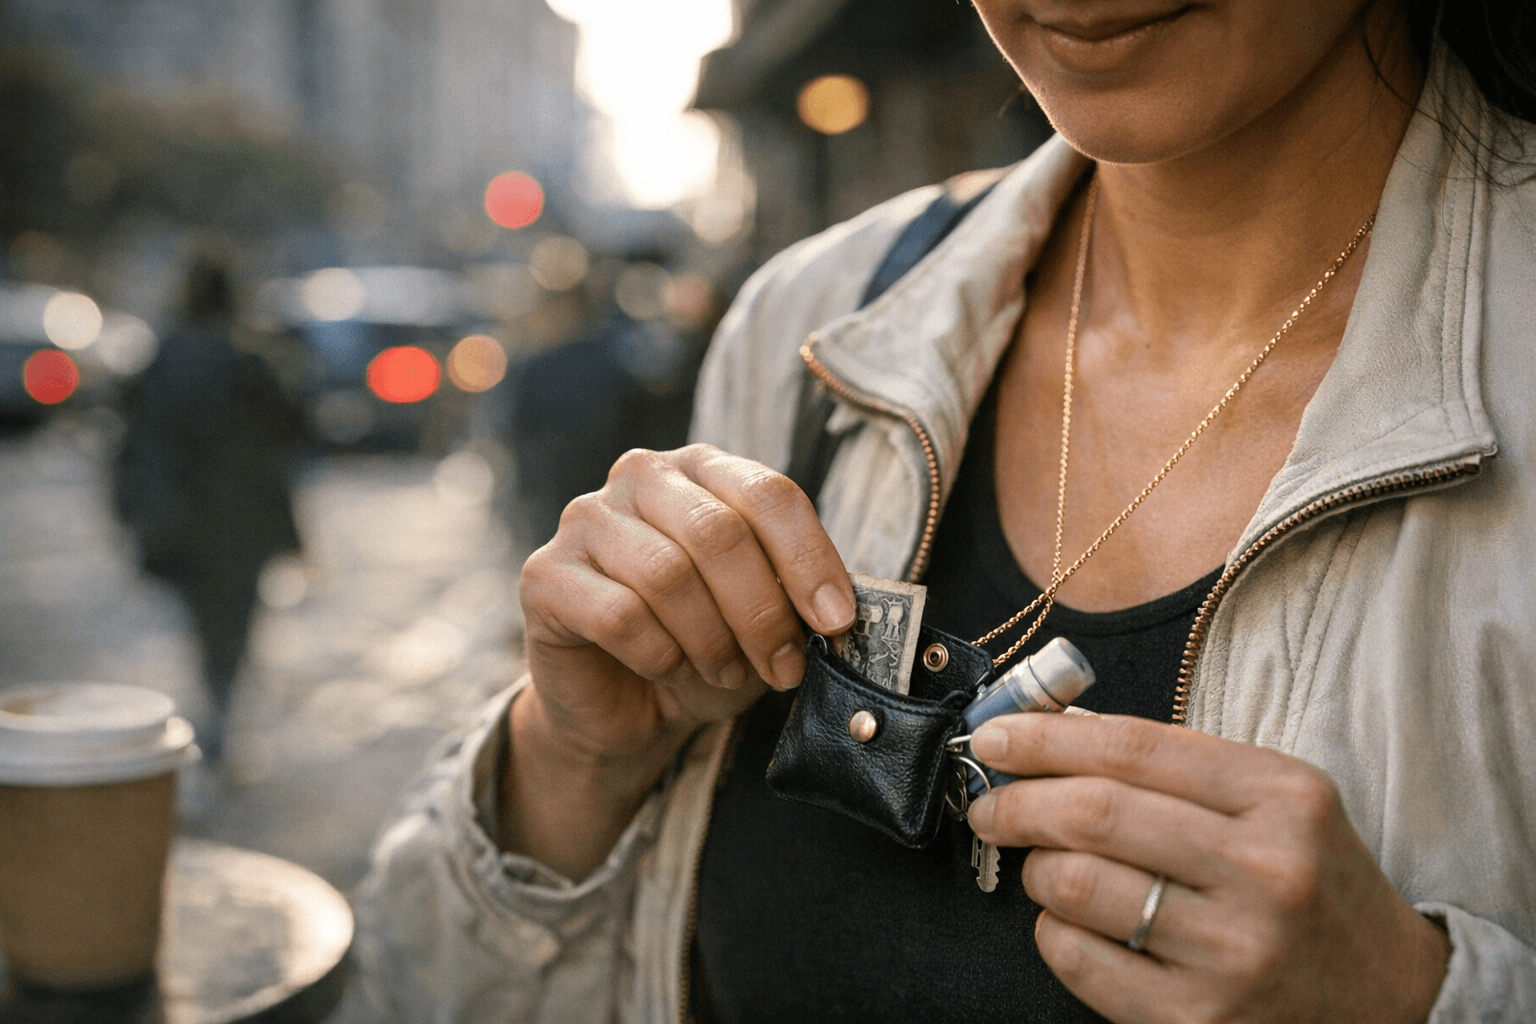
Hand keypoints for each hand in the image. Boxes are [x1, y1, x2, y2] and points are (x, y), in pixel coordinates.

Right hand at [508, 445, 855, 876]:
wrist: (625, 706)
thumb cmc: (704, 648)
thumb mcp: (767, 620)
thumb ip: (798, 599)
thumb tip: (837, 612)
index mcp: (704, 469)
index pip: (768, 492)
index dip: (809, 560)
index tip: (837, 623)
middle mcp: (641, 476)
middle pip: (718, 532)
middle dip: (762, 613)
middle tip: (782, 667)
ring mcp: (586, 518)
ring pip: (668, 575)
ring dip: (711, 640)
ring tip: (724, 670)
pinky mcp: (545, 574)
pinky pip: (618, 614)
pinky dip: (658, 655)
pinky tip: (666, 667)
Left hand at [965, 713, 1450, 1023]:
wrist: (1388, 998)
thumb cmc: (1309, 882)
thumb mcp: (1273, 802)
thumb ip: (1173, 765)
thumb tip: (1049, 733)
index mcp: (1284, 797)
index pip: (1133, 747)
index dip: (1046, 737)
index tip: (995, 737)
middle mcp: (1266, 870)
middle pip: (1096, 812)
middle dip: (1018, 800)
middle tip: (989, 802)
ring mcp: (1234, 952)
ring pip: (1079, 885)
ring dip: (1036, 869)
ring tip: (1042, 867)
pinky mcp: (1199, 1019)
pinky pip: (1079, 958)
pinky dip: (1054, 930)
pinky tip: (1072, 921)